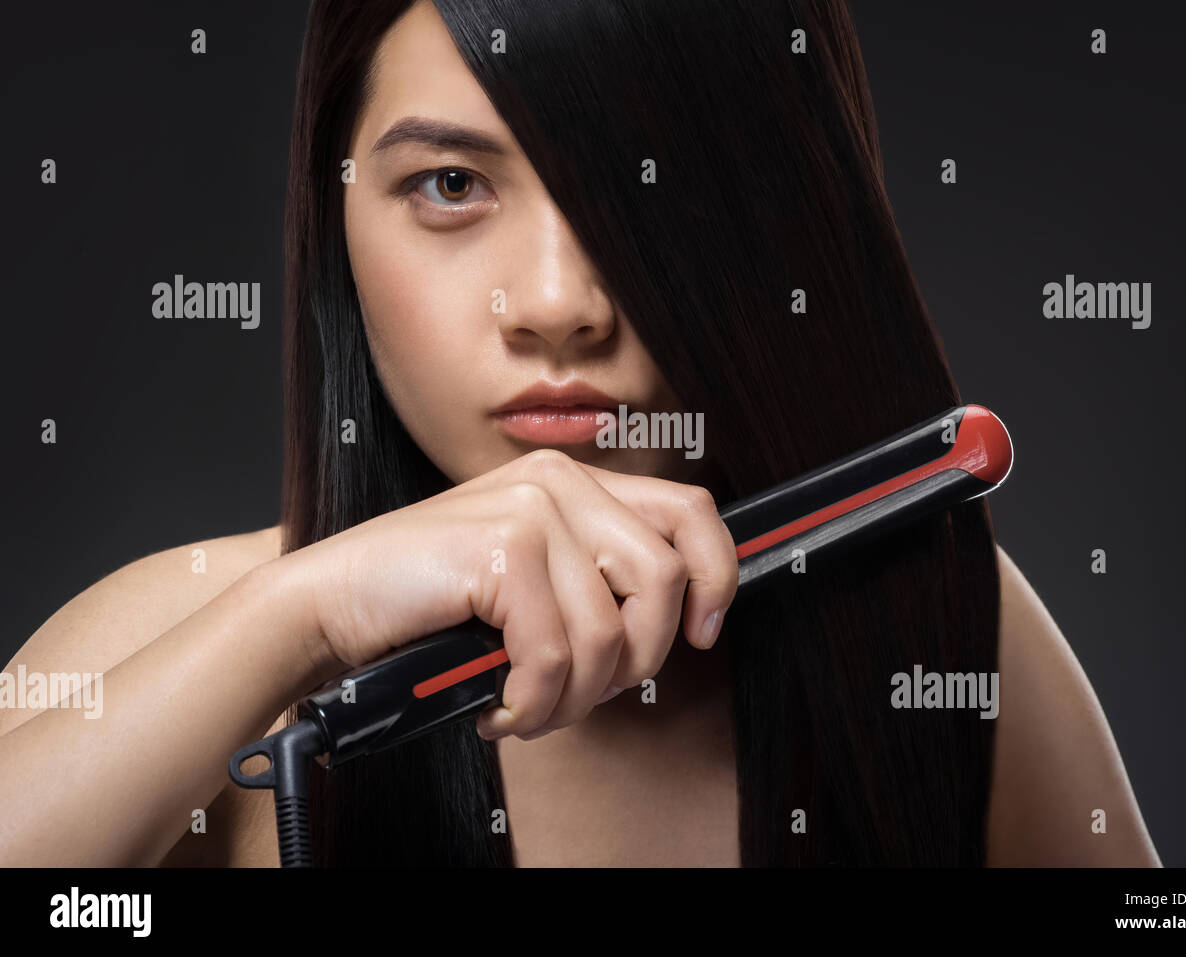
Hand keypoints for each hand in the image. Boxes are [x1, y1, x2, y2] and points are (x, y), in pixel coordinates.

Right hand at [277, 449, 737, 739]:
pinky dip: (533, 702)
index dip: (714, 576)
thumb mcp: (527, 579)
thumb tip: (674, 620)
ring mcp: (531, 508)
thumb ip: (590, 579)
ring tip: (528, 705)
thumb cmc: (429, 603)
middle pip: (663, 579)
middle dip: (636, 660)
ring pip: (611, 632)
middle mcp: (559, 481)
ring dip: (574, 697)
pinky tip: (498, 704)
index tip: (701, 633)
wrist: (329, 604)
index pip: (687, 512)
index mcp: (573, 482)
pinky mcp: (503, 546)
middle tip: (583, 692)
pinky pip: (556, 656)